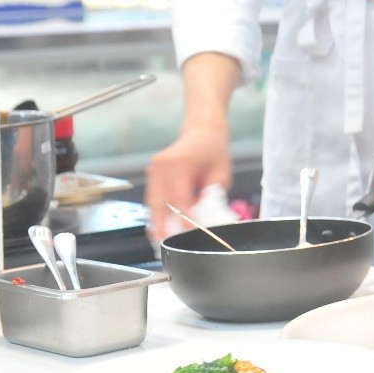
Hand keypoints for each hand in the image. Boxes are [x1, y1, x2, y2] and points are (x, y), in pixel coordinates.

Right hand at [145, 124, 231, 241]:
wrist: (201, 131)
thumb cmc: (213, 151)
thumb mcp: (221, 173)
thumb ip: (213, 195)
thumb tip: (206, 216)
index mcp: (180, 162)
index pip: (180, 196)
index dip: (183, 216)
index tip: (188, 230)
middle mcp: (162, 165)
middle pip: (159, 200)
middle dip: (162, 223)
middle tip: (164, 241)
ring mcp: (154, 168)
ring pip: (152, 200)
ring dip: (156, 219)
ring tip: (159, 237)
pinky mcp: (152, 173)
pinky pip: (152, 196)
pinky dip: (156, 210)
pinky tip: (159, 224)